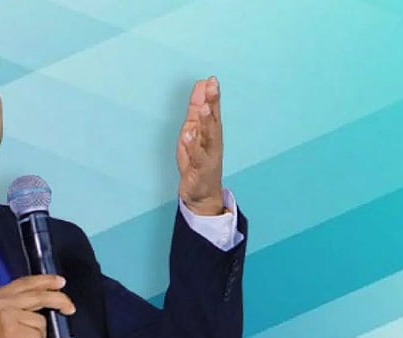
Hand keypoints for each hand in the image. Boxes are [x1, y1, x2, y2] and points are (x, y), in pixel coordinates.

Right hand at [0, 275, 75, 337]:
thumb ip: (16, 305)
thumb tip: (44, 299)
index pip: (26, 282)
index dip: (46, 281)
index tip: (60, 282)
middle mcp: (1, 302)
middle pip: (40, 295)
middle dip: (60, 300)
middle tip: (70, 308)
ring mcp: (8, 316)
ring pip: (41, 321)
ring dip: (38, 337)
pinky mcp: (15, 332)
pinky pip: (38, 337)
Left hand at [177, 76, 223, 215]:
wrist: (202, 194)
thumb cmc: (198, 161)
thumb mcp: (194, 131)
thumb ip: (197, 110)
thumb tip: (201, 86)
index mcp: (211, 132)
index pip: (213, 110)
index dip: (212, 95)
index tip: (211, 79)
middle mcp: (212, 142)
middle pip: (214, 120)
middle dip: (213, 103)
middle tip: (212, 86)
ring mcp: (208, 156)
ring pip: (208, 137)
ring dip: (207, 122)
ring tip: (205, 108)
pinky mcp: (200, 169)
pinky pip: (196, 156)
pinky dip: (193, 146)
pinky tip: (189, 135)